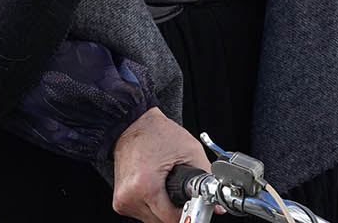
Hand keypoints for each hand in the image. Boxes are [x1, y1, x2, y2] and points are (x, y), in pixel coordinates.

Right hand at [111, 107, 210, 222]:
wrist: (131, 123)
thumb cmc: (156, 133)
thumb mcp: (189, 151)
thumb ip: (206, 179)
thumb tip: (216, 205)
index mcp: (144, 185)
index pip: (172, 219)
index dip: (189, 213)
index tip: (195, 207)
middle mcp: (130, 196)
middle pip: (163, 221)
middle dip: (177, 211)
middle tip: (183, 195)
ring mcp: (123, 199)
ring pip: (153, 219)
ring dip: (165, 210)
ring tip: (168, 188)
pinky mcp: (121, 200)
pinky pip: (144, 213)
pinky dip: (155, 205)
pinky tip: (158, 189)